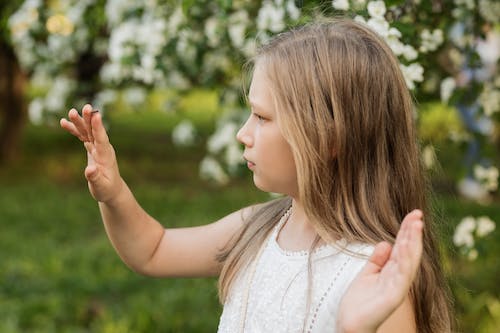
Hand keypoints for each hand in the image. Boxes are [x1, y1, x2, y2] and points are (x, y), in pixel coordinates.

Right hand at [60, 104, 122, 202]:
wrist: (111, 190)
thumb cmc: (106, 190)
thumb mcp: (100, 186)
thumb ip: (95, 178)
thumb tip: (90, 170)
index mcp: (106, 156)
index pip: (102, 139)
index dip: (99, 127)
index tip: (97, 115)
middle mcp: (103, 149)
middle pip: (95, 131)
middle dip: (90, 120)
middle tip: (87, 107)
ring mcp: (98, 148)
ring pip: (88, 132)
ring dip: (80, 122)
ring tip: (71, 112)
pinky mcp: (92, 149)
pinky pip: (83, 137)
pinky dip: (74, 130)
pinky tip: (63, 122)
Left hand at [336, 210, 423, 332]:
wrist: (350, 324)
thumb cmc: (359, 302)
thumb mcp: (367, 274)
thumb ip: (377, 260)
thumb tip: (386, 242)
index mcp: (391, 272)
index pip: (402, 247)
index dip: (407, 231)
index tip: (413, 213)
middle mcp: (398, 279)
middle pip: (408, 252)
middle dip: (413, 233)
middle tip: (418, 214)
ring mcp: (397, 288)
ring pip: (408, 262)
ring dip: (413, 243)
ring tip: (416, 225)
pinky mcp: (393, 297)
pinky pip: (401, 276)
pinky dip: (405, 261)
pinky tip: (405, 247)